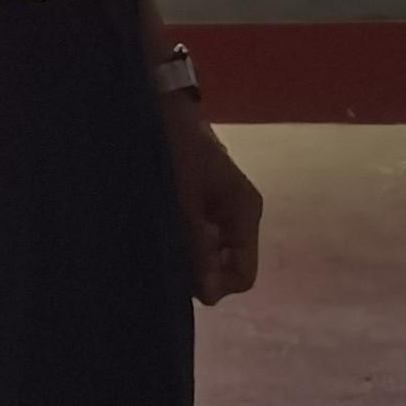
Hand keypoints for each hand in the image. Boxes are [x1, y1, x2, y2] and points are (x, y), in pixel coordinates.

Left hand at [165, 99, 262, 304]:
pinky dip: (182, 239)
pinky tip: (161, 226)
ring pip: (211, 253)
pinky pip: (200, 236)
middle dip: (198, 268)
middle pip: (226, 266)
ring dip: (187, 253)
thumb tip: (210, 297)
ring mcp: (223, 209)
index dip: (215, 285)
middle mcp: (240, 215)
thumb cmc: (177, 151)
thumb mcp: (185, 203)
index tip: (182, 277)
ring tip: (160, 236)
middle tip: (166, 252)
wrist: (162, 107)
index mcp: (246, 212)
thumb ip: (199, 249)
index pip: (243, 275)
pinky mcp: (206, 203)